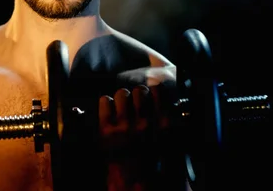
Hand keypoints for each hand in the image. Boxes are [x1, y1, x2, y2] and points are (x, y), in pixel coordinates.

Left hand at [98, 67, 176, 190]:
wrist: (133, 185)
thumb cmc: (152, 168)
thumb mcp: (169, 145)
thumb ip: (167, 124)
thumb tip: (165, 109)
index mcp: (162, 125)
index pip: (158, 91)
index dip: (154, 90)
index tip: (152, 93)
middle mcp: (143, 122)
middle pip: (139, 91)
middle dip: (137, 94)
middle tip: (136, 101)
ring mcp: (124, 125)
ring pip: (121, 93)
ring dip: (122, 98)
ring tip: (122, 105)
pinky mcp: (106, 130)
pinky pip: (104, 102)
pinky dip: (106, 103)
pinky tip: (109, 110)